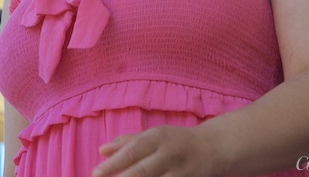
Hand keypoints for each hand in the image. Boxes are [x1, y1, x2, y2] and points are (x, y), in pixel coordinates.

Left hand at [91, 125, 221, 176]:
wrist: (214, 147)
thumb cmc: (176, 141)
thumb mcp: (154, 135)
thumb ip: (127, 142)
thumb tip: (101, 150)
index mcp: (158, 137)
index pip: (133, 151)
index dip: (113, 163)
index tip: (94, 173)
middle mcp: (170, 154)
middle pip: (142, 171)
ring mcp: (181, 172)